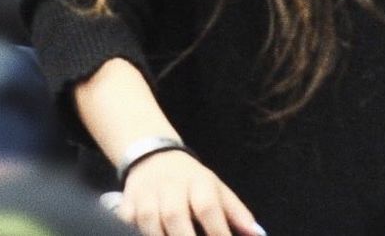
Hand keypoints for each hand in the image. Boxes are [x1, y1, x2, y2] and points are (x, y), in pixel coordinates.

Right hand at [118, 149, 264, 235]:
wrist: (154, 156)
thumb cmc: (192, 181)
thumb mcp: (217, 189)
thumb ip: (236, 213)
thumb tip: (258, 235)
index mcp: (198, 183)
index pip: (209, 209)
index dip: (217, 233)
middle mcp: (172, 188)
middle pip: (176, 217)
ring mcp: (147, 195)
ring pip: (150, 222)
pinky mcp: (127, 204)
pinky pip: (126, 222)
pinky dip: (133, 231)